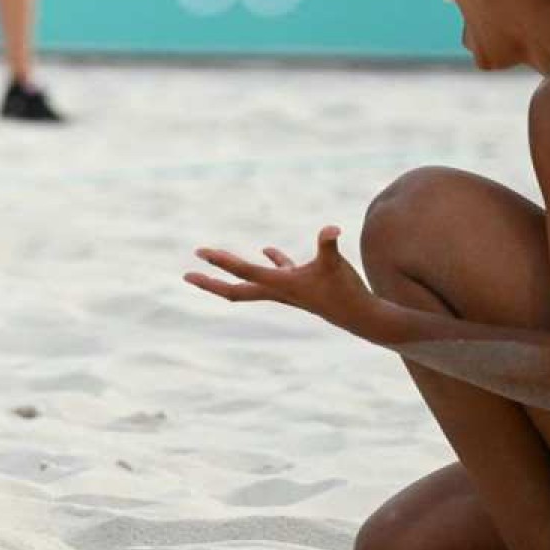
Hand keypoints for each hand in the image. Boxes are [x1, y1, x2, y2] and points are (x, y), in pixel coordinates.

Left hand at [184, 225, 373, 330]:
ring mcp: (288, 290)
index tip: (199, 252)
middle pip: (235, 290)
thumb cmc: (346, 292)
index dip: (221, 261)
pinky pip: (280, 272)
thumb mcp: (335, 265)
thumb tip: (331, 230)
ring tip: (216, 262)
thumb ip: (328, 245)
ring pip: (254, 283)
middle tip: (186, 276)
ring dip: (235, 273)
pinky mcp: (302, 287)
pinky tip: (267, 249)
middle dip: (210, 283)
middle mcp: (278, 291)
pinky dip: (273, 261)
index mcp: (280, 284)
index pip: (242, 271)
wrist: (362, 319)